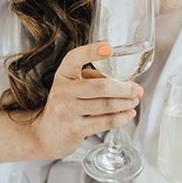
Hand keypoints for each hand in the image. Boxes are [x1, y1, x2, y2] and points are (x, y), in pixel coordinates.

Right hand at [30, 42, 142, 158]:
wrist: (44, 135)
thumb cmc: (65, 105)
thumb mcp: (72, 86)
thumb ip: (93, 79)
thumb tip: (124, 81)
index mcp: (63, 74)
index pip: (75, 58)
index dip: (92, 51)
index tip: (109, 48)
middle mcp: (62, 91)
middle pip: (102, 87)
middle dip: (126, 89)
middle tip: (137, 90)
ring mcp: (67, 111)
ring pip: (107, 105)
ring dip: (127, 103)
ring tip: (134, 101)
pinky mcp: (75, 129)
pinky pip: (106, 122)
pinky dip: (122, 118)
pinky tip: (128, 114)